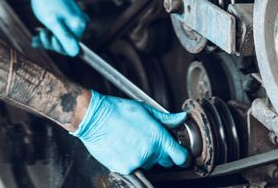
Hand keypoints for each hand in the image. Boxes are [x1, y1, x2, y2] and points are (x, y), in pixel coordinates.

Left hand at [29, 0, 87, 55]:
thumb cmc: (46, 1)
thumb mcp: (52, 23)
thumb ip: (64, 38)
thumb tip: (75, 53)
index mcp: (79, 24)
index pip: (72, 47)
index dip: (58, 47)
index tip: (48, 39)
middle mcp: (80, 22)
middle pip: (67, 43)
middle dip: (51, 42)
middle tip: (41, 33)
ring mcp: (75, 19)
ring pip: (62, 37)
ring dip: (48, 38)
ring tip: (38, 33)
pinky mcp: (69, 17)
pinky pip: (61, 30)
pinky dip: (50, 33)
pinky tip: (38, 35)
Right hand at [72, 91, 189, 174]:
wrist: (94, 118)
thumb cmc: (118, 111)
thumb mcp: (146, 109)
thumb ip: (166, 119)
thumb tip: (181, 119)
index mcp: (157, 137)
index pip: (180, 156)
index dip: (183, 157)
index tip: (182, 155)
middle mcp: (149, 152)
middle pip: (166, 161)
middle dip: (163, 153)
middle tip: (151, 140)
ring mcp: (137, 162)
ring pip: (149, 164)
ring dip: (146, 155)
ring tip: (133, 140)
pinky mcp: (124, 168)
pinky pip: (134, 167)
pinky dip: (131, 159)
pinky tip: (124, 146)